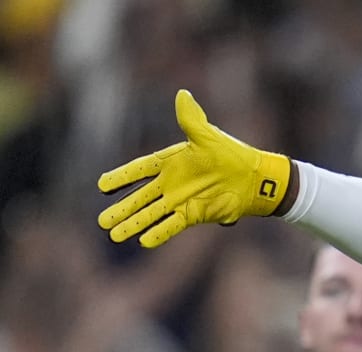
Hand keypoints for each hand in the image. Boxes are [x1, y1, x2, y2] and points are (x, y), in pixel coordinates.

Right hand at [98, 90, 290, 247]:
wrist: (254, 178)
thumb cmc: (232, 154)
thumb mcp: (209, 136)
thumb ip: (191, 119)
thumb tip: (182, 95)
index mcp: (170, 162)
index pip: (139, 170)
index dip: (121, 177)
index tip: (102, 186)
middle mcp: (171, 184)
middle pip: (140, 198)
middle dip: (122, 209)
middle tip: (101, 221)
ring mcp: (181, 201)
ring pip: (151, 214)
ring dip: (134, 224)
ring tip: (113, 235)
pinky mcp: (194, 214)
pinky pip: (172, 225)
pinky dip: (160, 233)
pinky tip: (144, 241)